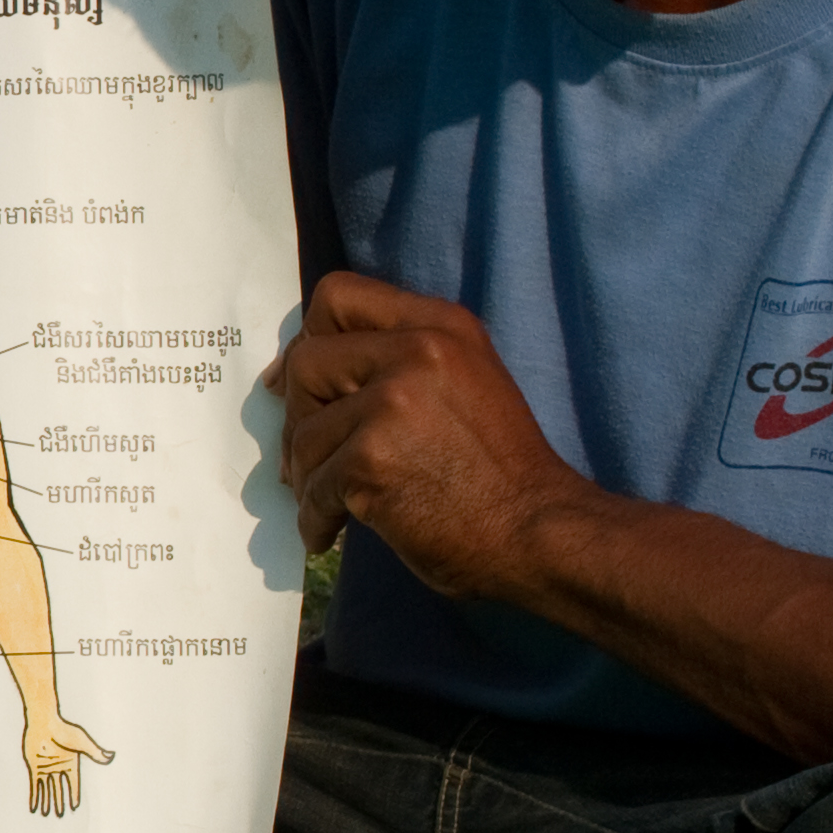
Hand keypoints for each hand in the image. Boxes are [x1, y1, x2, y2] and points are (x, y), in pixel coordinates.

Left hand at [22, 716, 112, 815]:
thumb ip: (95, 752)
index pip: (73, 783)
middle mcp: (58, 767)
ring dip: (46, 802)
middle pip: (59, 789)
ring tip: (46, 814)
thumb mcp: (82, 742)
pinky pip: (35, 785)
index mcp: (71, 763)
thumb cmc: (63, 730)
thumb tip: (111, 756)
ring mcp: (46, 767)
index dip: (74, 795)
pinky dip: (35, 796)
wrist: (43, 721)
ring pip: (47, 790)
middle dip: (59, 802)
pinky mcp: (34, 766)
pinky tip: (34, 807)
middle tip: (59, 816)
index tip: (75, 807)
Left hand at [262, 270, 598, 599]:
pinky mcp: (373, 457)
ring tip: (325, 503)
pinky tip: (327, 532)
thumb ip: (395, 363)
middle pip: (307, 361)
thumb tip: (292, 372)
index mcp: (442, 325)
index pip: (338, 297)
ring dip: (305, 475)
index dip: (308, 338)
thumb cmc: (500, 473)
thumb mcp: (461, 385)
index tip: (296, 381)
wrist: (541, 535)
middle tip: (308, 458)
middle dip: (298, 415)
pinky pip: (313, 485)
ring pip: (304, 431)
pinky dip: (314, 517)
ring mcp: (393, 402)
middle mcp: (419, 350)